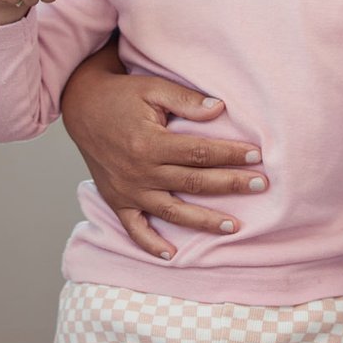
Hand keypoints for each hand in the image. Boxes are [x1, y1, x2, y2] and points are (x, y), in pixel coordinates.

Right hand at [59, 50, 268, 259]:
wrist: (81, 105)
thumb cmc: (122, 95)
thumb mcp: (154, 88)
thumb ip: (187, 100)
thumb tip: (220, 110)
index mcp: (151, 143)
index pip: (200, 152)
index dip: (230, 154)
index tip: (256, 155)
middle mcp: (140, 171)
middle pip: (194, 182)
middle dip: (230, 184)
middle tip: (261, 185)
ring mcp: (128, 190)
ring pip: (172, 211)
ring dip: (204, 221)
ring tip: (233, 227)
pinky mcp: (116, 199)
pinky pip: (134, 228)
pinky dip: (151, 244)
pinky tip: (172, 254)